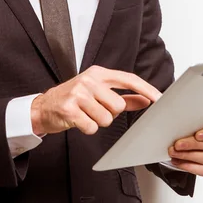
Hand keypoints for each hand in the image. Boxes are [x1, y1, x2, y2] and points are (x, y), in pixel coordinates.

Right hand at [31, 65, 161, 135]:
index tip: (159, 98)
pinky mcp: (69, 109)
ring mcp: (78, 94)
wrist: (43, 107)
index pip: (128, 79)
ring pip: (106, 119)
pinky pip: (92, 127)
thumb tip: (145, 100)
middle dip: (110, 114)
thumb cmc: (73, 99)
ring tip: (85, 115)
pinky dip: (87, 129)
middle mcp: (88, 80)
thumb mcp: (97, 92)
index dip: (146, 89)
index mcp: (98, 73)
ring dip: (97, 122)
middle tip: (95, 110)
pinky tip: (78, 121)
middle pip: (118, 106)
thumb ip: (123, 96)